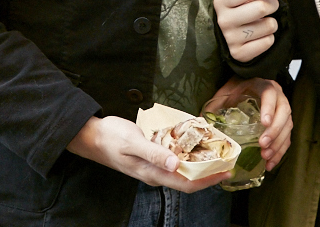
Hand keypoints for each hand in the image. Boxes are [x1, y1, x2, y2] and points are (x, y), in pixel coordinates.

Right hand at [67, 116, 229, 190]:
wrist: (92, 136)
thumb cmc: (111, 138)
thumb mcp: (133, 143)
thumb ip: (154, 154)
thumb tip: (176, 164)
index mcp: (153, 173)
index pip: (186, 183)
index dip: (208, 180)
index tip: (226, 171)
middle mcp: (155, 173)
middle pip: (188, 180)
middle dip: (209, 174)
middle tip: (227, 162)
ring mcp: (153, 166)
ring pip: (181, 170)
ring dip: (199, 164)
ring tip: (217, 153)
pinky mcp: (151, 157)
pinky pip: (174, 160)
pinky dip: (187, 155)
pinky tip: (195, 144)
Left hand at [202, 77, 292, 170]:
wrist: (247, 85)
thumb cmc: (236, 89)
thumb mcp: (225, 92)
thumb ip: (215, 104)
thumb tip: (199, 120)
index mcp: (264, 86)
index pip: (270, 95)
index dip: (269, 108)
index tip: (264, 123)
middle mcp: (278, 96)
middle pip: (284, 113)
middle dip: (274, 131)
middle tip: (263, 144)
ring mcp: (282, 110)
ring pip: (287, 127)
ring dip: (278, 143)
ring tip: (266, 155)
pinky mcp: (283, 123)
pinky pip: (287, 137)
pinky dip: (280, 151)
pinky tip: (271, 162)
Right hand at [214, 0, 285, 62]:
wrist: (228, 35)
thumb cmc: (241, 9)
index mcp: (222, 1)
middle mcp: (224, 20)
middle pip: (261, 8)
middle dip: (273, 4)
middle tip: (271, 5)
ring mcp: (230, 38)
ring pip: (268, 25)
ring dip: (271, 22)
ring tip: (261, 22)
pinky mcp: (239, 53)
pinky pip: (267, 41)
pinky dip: (268, 37)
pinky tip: (259, 35)